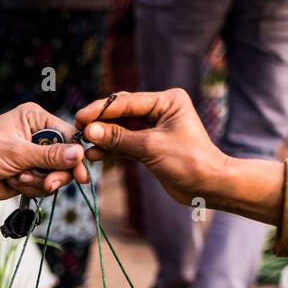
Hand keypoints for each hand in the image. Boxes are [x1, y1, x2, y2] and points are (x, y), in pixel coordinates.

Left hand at [0, 103, 89, 202]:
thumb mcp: (16, 153)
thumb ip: (49, 156)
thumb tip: (79, 154)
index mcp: (35, 118)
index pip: (68, 135)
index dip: (76, 155)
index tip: (80, 175)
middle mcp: (38, 135)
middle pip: (66, 158)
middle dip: (56, 174)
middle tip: (48, 184)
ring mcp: (34, 156)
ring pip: (56, 175)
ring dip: (38, 181)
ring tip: (18, 178)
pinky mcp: (29, 173)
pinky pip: (43, 185)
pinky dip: (31, 188)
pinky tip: (13, 181)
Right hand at [73, 89, 226, 205]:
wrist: (209, 186)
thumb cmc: (189, 162)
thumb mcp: (151, 147)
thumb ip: (119, 138)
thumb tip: (90, 131)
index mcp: (167, 101)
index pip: (127, 102)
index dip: (102, 110)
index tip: (80, 117)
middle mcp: (160, 111)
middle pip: (122, 114)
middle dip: (100, 123)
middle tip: (78, 130)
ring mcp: (154, 129)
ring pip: (122, 130)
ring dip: (103, 139)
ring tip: (84, 147)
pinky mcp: (150, 147)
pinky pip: (126, 144)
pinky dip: (112, 150)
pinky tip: (95, 155)